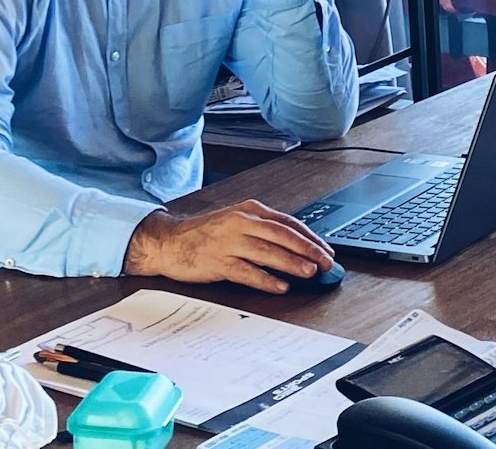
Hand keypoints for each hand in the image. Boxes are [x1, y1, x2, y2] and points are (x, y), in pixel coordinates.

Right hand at [123, 199, 332, 293]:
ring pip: (267, 252)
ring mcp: (229, 242)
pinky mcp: (218, 262)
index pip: (287, 222)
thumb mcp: (236, 221)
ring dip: (291, 263)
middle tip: (326, 263)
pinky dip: (266, 279)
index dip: (309, 237)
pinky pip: (247, 272)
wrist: (169, 241)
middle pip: (281, 235)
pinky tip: (281, 286)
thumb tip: (296, 246)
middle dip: (307, 249)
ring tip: (310, 272)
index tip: (326, 250)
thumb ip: (263, 230)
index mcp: (249, 210)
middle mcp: (241, 223)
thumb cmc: (205, 234)